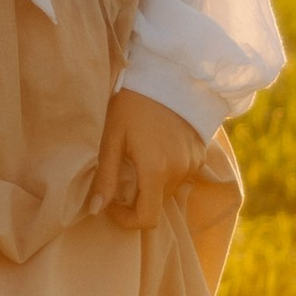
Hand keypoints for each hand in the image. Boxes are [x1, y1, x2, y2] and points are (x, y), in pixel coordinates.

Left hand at [88, 90, 206, 225]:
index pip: (146, 218)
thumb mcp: (112, 138)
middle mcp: (178, 172)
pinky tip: (156, 148)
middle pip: (155, 204)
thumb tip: (95, 209)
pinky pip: (180, 175)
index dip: (126, 220)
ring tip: (139, 156)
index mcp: (155, 170)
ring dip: (151, 184)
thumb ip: (106, 177)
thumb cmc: (133, 104)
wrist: (168, 75)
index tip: (112, 205)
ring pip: (167, 190)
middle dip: (136, 198)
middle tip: (121, 173)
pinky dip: (166, 172)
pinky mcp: (200, 156)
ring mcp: (192, 164)